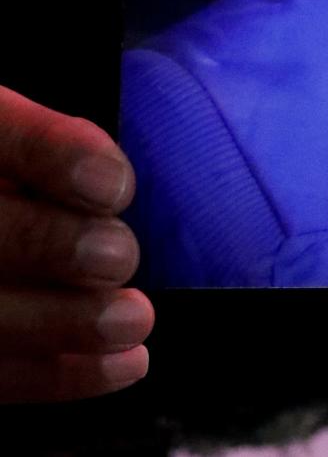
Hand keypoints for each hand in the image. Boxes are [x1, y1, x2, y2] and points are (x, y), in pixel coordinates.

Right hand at [0, 86, 153, 402]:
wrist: (4, 216)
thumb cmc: (25, 170)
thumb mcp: (26, 129)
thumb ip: (56, 141)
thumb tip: (112, 180)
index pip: (2, 131)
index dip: (55, 157)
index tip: (116, 185)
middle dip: (57, 249)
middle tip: (121, 255)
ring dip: (66, 324)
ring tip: (135, 318)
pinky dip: (60, 377)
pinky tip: (124, 364)